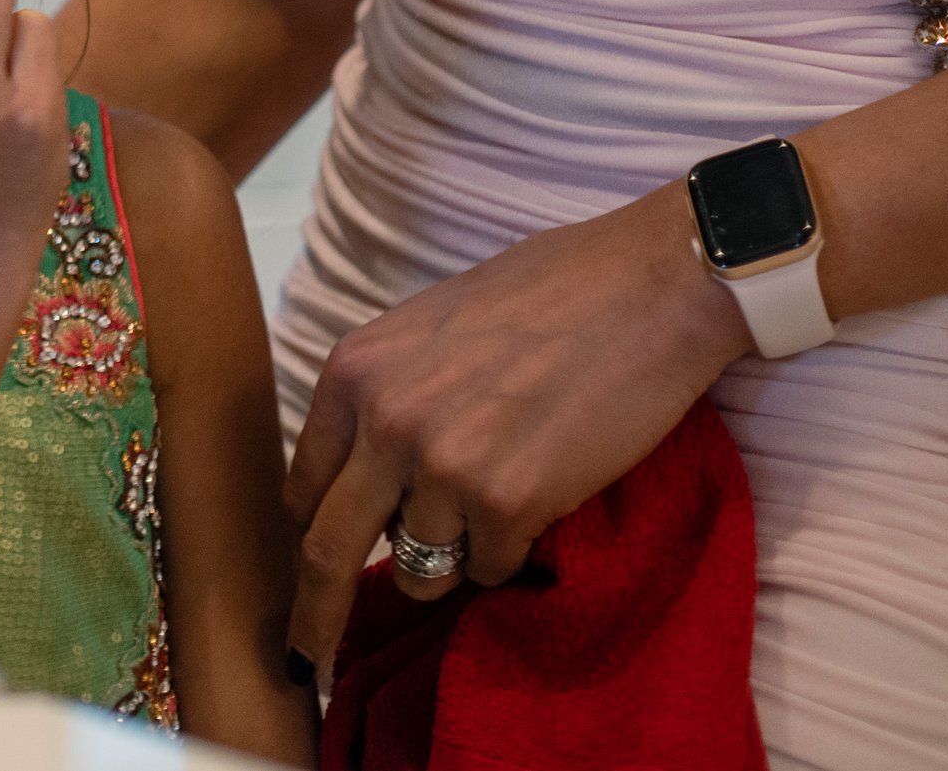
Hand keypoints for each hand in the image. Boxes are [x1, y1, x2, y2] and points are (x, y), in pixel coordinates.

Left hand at [283, 183, 746, 665]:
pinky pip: (491, 568)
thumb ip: (386, 398)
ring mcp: (444, 466)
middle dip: (315, 614)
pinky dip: (511, 553)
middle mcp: (383, 422)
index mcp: (352, 372)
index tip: (312, 571)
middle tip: (308, 659)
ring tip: (496, 508)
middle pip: (325, 549)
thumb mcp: (427, 332)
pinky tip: (543, 497)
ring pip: (419, 567)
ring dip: (450, 561)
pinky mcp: (511, 501)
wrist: (643, 289)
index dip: (311, 534)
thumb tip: (368, 474)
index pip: (303, 485)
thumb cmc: (546, 297)